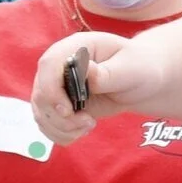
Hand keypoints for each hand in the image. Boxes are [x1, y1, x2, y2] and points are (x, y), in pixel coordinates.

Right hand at [32, 30, 163, 144]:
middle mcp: (59, 66)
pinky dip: (62, 135)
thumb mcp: (130, 68)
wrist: (141, 82)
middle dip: (61, 117)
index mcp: (75, 48)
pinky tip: (82, 131)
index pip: (48, 64)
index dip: (51, 90)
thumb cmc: (139, 68)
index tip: (68, 111)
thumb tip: (87, 71)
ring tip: (89, 126)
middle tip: (89, 123)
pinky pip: (48, 125)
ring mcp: (56, 87)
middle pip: (40, 94)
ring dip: (62, 128)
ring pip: (41, 113)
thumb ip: (106, 73)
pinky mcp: (59, 106)